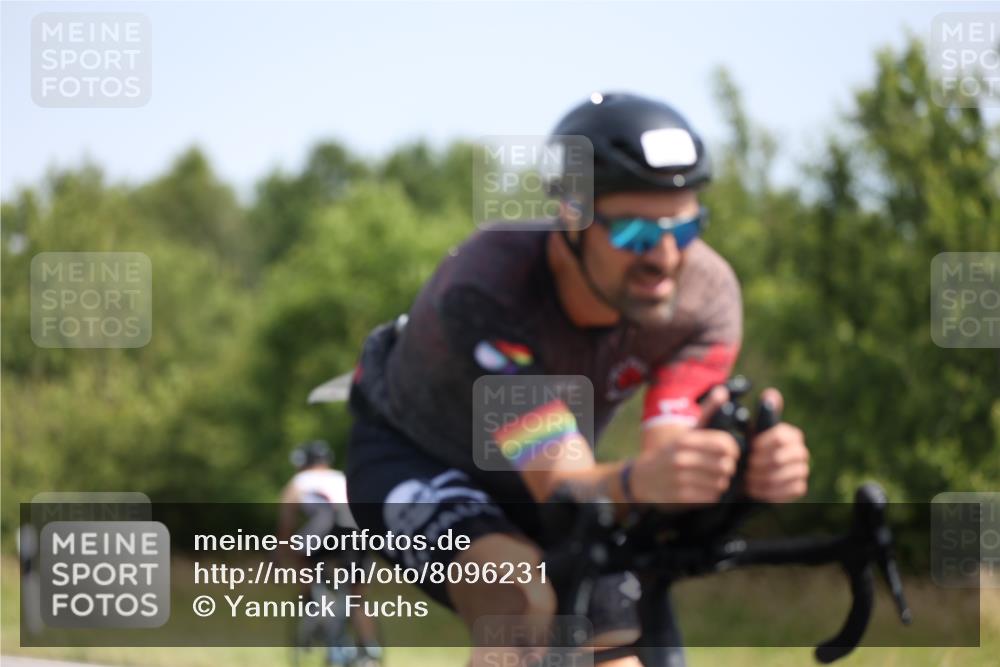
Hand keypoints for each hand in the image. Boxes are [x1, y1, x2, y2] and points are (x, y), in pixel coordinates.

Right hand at [631, 386, 740, 506]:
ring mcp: (680, 479)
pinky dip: (712, 495)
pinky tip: (704, 490)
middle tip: (722, 469)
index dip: (734, 450)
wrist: (641, 479)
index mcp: (686, 440)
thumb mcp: (686, 432)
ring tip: (712, 479)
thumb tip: (723, 391)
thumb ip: (707, 412)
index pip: (725, 444)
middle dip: (728, 469)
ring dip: (720, 483)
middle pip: (726, 466)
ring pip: (720, 483)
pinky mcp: (680, 497)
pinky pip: (710, 498)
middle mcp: (682, 458)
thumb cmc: (670, 453)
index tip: (730, 453)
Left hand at [746, 388, 809, 502]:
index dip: (762, 445)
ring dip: (761, 478)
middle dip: (759, 464)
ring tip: (746, 478)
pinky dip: (768, 491)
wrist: (746, 475)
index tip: (749, 450)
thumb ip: (759, 413)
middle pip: (781, 458)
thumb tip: (772, 393)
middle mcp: (801, 451)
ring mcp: (802, 470)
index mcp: (791, 434)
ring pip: (784, 475)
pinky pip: (787, 491)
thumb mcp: (748, 430)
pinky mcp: (799, 487)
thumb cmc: (747, 448)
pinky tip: (754, 489)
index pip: (781, 437)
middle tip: (745, 467)